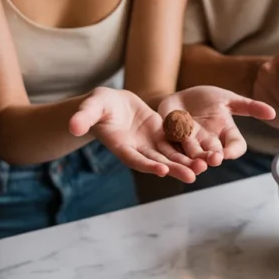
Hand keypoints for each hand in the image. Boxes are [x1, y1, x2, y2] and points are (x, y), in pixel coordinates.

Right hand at [69, 87, 206, 182]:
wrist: (110, 103)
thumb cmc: (97, 105)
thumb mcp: (90, 108)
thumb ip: (83, 117)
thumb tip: (72, 126)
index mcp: (121, 146)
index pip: (135, 159)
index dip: (148, 165)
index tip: (161, 170)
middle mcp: (138, 149)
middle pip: (158, 162)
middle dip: (175, 169)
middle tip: (193, 175)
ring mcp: (150, 143)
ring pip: (171, 155)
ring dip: (186, 161)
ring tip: (204, 167)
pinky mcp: (160, 134)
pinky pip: (176, 141)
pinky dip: (189, 147)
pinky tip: (205, 151)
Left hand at [157, 86, 275, 165]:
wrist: (181, 95)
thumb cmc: (208, 99)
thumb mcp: (230, 99)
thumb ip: (250, 106)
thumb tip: (273, 113)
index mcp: (225, 133)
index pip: (235, 146)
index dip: (233, 151)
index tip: (228, 152)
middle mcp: (209, 141)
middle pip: (213, 153)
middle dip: (213, 157)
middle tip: (213, 159)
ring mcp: (190, 141)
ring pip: (192, 153)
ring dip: (194, 159)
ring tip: (196, 162)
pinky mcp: (171, 136)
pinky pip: (172, 144)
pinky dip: (174, 146)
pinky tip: (174, 147)